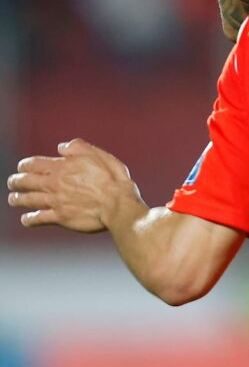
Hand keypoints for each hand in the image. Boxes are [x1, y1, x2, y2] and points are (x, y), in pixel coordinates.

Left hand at [7, 138, 140, 231]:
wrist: (117, 204)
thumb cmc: (113, 178)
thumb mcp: (100, 155)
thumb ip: (78, 147)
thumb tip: (61, 147)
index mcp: (62, 167)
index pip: (33, 164)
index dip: (25, 165)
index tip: (22, 167)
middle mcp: (54, 184)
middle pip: (25, 181)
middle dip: (16, 181)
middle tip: (13, 182)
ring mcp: (55, 201)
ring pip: (27, 199)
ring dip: (17, 199)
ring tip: (13, 199)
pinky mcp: (60, 217)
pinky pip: (38, 218)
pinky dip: (29, 219)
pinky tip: (26, 219)